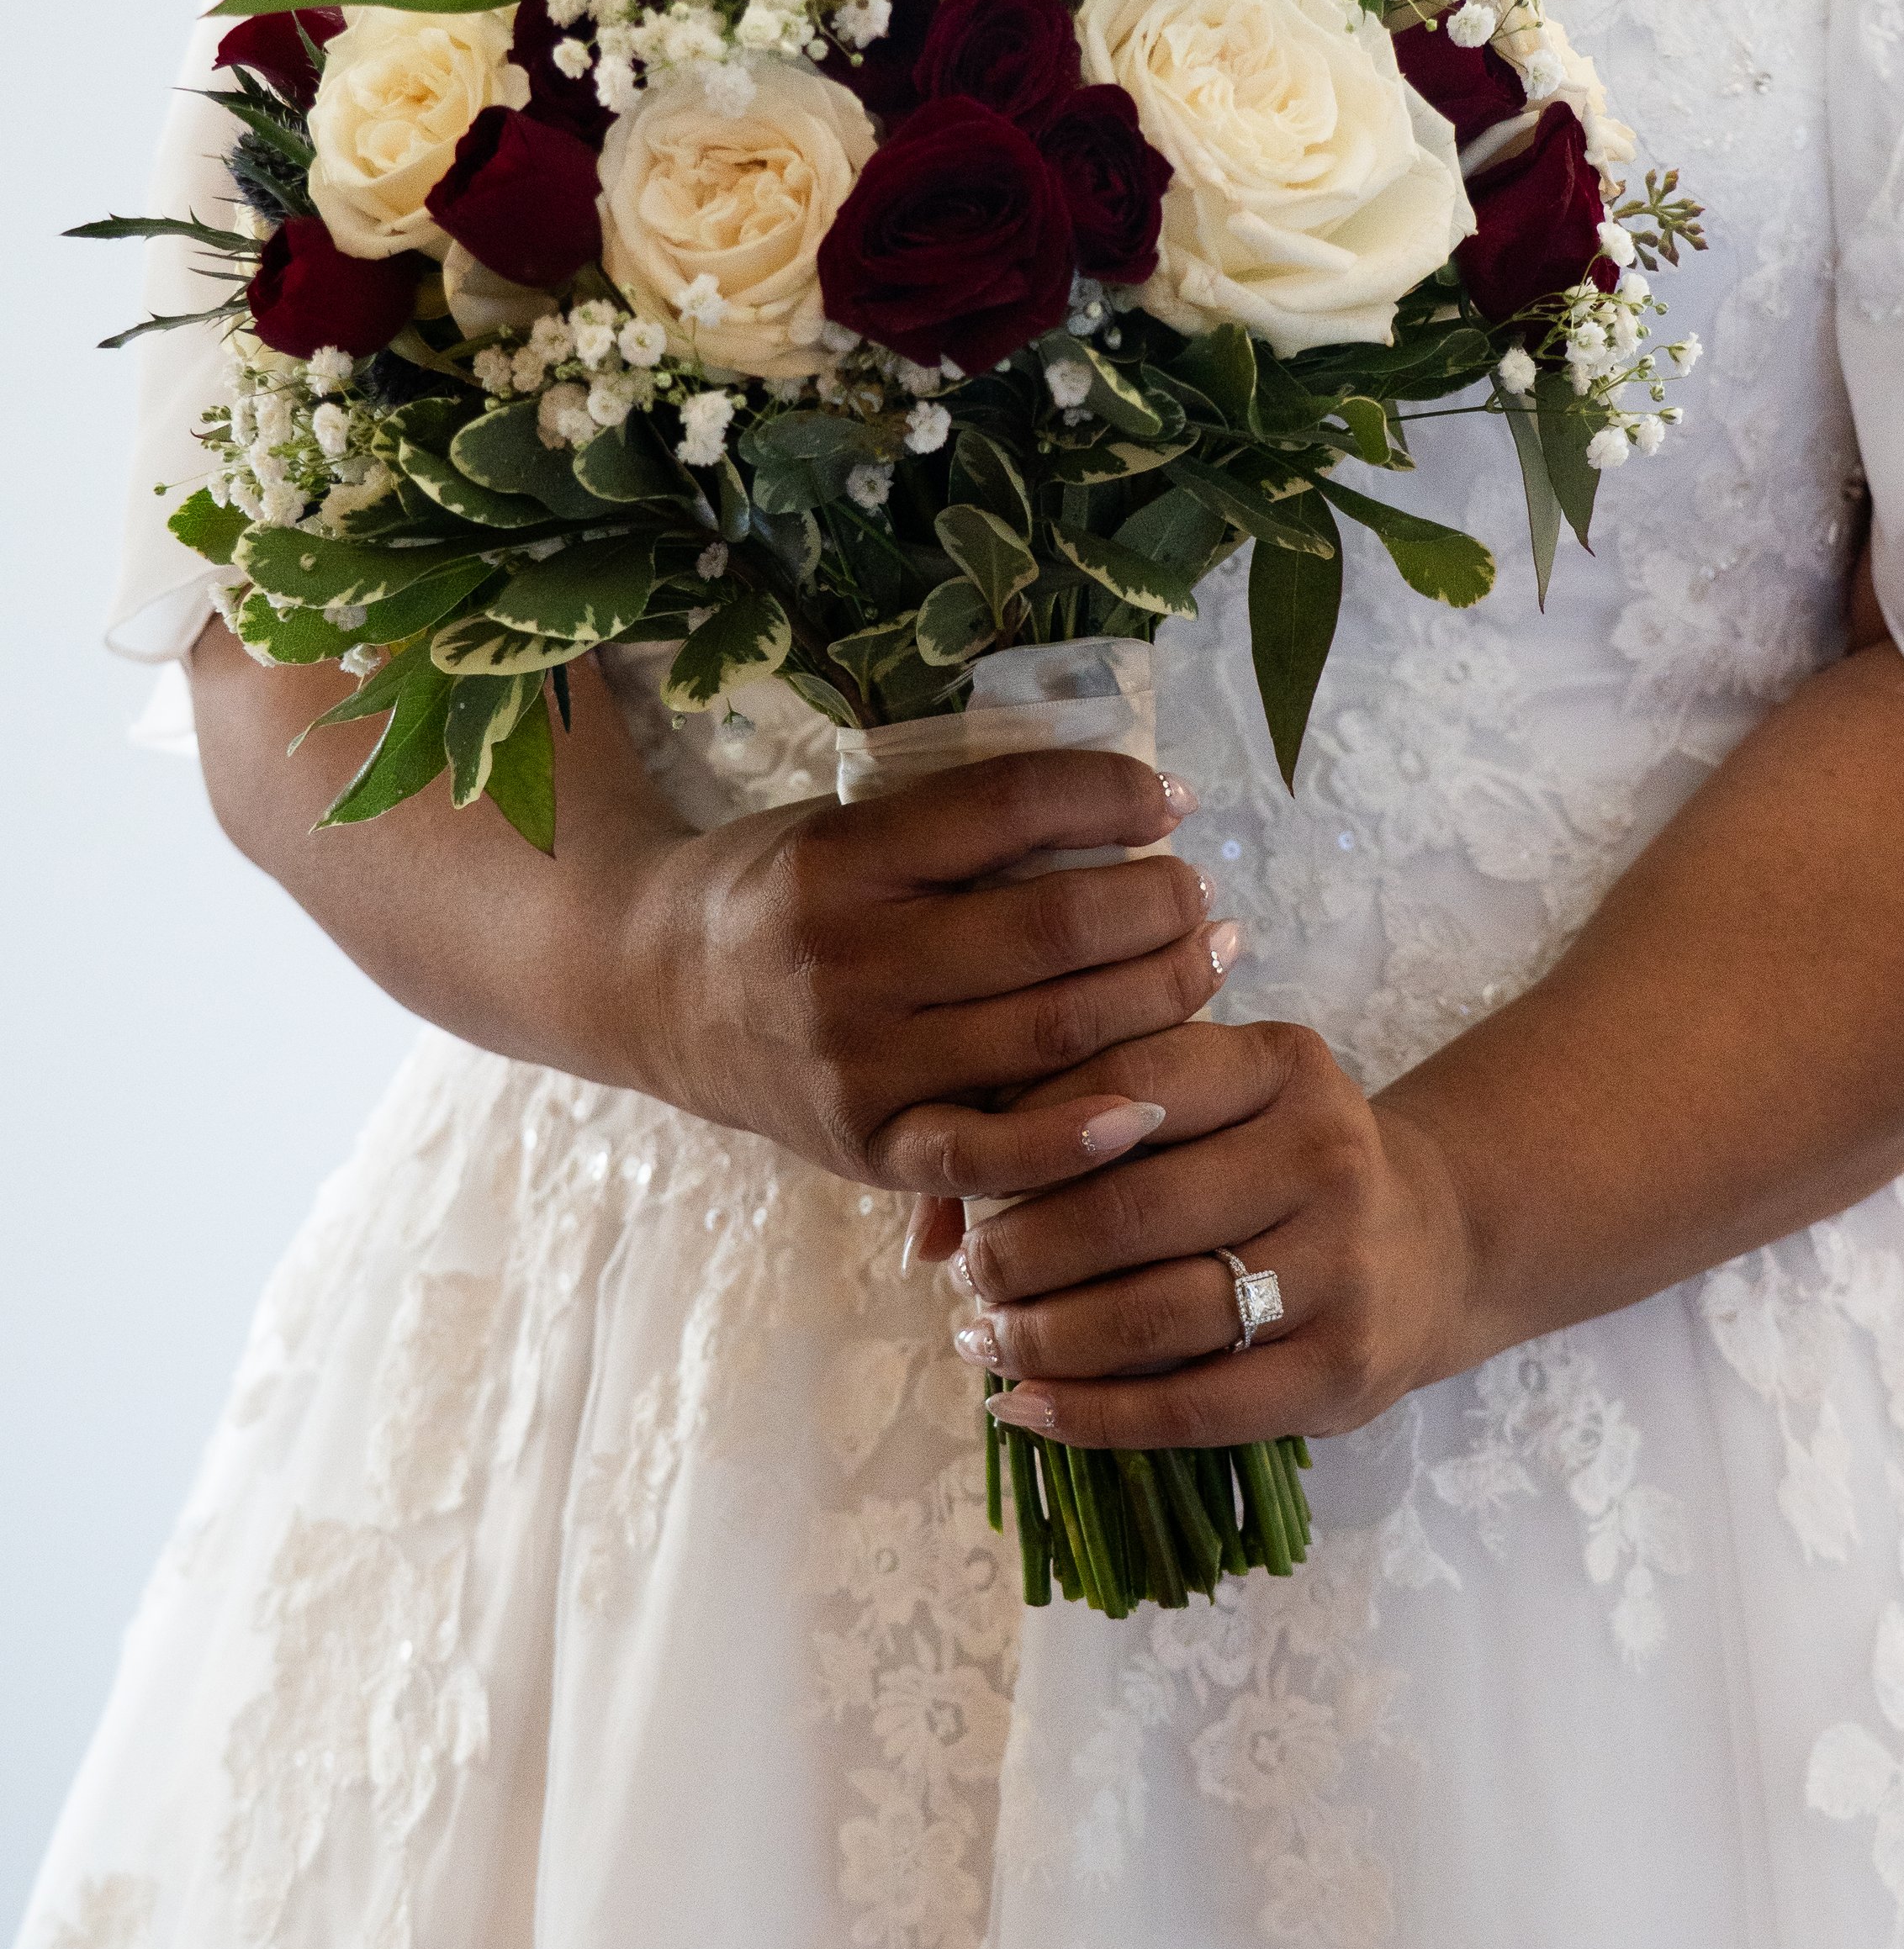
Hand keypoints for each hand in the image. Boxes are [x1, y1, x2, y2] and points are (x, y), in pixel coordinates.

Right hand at [622, 748, 1235, 1193]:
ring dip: (1157, 995)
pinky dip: (1078, 1135)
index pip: (1012, 806)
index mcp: (842, 856)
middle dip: (1157, 903)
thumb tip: (1123, 806)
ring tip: (1204, 960)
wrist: (654, 987)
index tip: (1172, 796)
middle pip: (1052, 928)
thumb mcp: (842, 824)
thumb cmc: (780, 892)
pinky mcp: (867, 1146)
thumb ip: (956, 827)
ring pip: (1051, 1035)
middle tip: (1199, 889)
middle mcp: (848, 960)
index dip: (1113, 793)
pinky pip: (990, 1155)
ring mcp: (859, 1063)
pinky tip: (1151, 1103)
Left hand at [934, 1019, 1473, 1443]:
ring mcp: (1344, 1268)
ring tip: (984, 1337)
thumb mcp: (1220, 1094)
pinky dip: (1091, 1415)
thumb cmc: (1275, 1159)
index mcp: (1285, 1064)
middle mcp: (1326, 1154)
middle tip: (969, 1269)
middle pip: (1130, 1209)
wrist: (1429, 1243)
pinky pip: (1191, 1406)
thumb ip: (1094, 1105)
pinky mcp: (1341, 1372)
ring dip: (1043, 1336)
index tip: (968, 1163)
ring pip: (1153, 1315)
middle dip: (1020, 1249)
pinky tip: (1023, 1409)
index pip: (1127, 1077)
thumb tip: (934, 1189)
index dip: (1029, 1127)